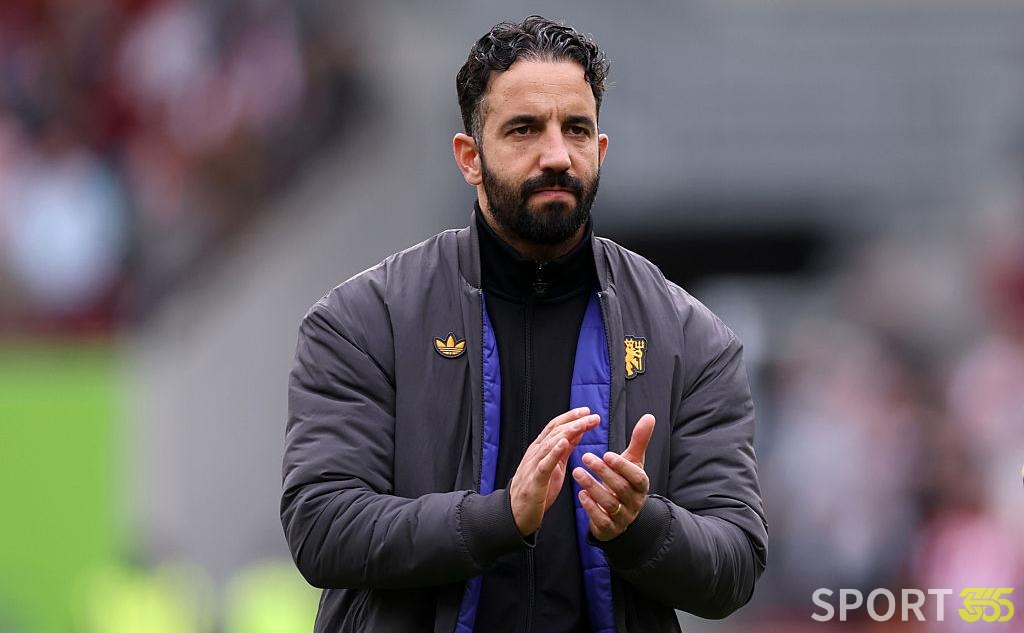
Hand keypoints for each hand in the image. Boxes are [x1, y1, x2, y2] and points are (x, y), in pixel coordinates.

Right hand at [510, 407, 600, 535]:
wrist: (516, 513)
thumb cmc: (537, 490)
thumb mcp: (554, 466)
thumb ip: (564, 450)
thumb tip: (577, 433)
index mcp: (540, 449)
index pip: (555, 427)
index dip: (570, 417)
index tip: (586, 411)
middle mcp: (535, 453)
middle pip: (554, 431)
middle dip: (574, 421)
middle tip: (591, 416)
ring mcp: (533, 465)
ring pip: (550, 443)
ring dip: (568, 432)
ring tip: (582, 424)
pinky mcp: (535, 480)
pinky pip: (545, 464)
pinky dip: (554, 452)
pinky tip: (564, 443)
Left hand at [572, 413, 654, 540]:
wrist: (622, 515)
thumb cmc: (625, 481)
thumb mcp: (633, 462)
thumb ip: (639, 441)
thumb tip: (649, 416)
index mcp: (641, 485)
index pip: (636, 477)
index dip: (622, 466)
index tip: (606, 453)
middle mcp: (635, 502)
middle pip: (620, 488)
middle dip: (603, 472)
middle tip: (586, 457)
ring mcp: (623, 517)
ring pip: (609, 503)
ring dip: (592, 487)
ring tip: (576, 472)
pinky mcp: (609, 528)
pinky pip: (601, 520)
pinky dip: (590, 507)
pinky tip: (580, 495)